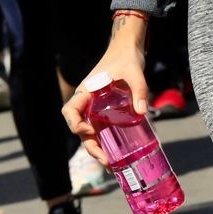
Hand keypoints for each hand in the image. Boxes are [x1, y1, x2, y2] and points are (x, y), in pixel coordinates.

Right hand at [64, 14, 149, 165]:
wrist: (128, 48)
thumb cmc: (127, 57)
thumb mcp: (135, 71)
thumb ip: (138, 90)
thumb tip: (142, 112)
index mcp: (86, 92)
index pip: (70, 112)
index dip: (76, 124)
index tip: (91, 130)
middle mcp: (87, 102)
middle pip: (81, 129)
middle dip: (91, 146)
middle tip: (105, 161)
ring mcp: (96, 107)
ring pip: (91, 132)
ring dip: (98, 148)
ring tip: (112, 165)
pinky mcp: (106, 110)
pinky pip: (102, 128)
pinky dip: (107, 141)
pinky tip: (118, 153)